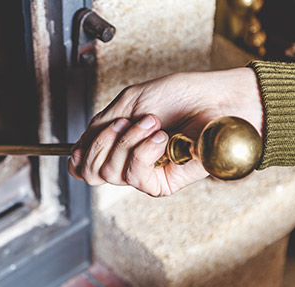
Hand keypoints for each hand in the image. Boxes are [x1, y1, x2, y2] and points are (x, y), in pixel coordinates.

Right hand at [68, 67, 262, 195]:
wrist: (217, 100)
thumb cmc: (182, 95)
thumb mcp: (130, 102)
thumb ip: (100, 126)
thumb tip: (77, 151)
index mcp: (119, 144)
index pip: (86, 166)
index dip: (78, 160)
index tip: (79, 149)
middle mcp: (129, 162)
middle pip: (92, 172)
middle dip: (103, 143)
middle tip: (127, 122)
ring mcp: (146, 174)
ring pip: (110, 174)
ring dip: (128, 142)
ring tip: (152, 124)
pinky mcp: (162, 183)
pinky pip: (135, 175)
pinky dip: (142, 151)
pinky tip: (159, 138)